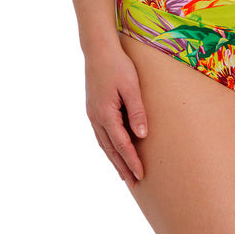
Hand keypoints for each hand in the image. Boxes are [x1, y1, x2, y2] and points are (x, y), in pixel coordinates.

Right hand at [84, 44, 147, 187]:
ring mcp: (92, 114)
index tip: (141, 174)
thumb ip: (136, 111)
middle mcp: (96, 117)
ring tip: (124, 173)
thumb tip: (142, 135)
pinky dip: (108, 147)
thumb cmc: (118, 65)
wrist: (98, 50)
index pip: (121, 144)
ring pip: (104, 144)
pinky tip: (114, 151)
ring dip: (114, 159)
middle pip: (110, 149)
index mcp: (105, 114)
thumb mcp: (131, 87)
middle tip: (134, 183)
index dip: (132, 161)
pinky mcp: (93, 109)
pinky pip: (101, 134)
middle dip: (122, 167)